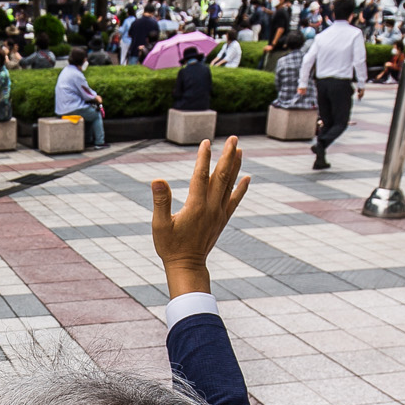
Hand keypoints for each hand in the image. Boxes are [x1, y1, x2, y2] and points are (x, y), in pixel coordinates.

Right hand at [150, 137, 249, 298]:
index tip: (206, 142)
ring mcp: (219, 214)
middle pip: (221, 176)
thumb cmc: (170, 246)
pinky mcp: (222, 220)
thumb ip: (161, 201)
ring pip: (230, 185)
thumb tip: (157, 180)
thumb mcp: (159, 224)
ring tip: (240, 150)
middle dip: (227, 156)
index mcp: (196, 206)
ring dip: (235, 167)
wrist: (187, 266)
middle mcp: (211, 208)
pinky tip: (247, 178)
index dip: (204, 158)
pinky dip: (241, 188)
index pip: (201, 176)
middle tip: (233, 138)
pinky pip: (234, 200)